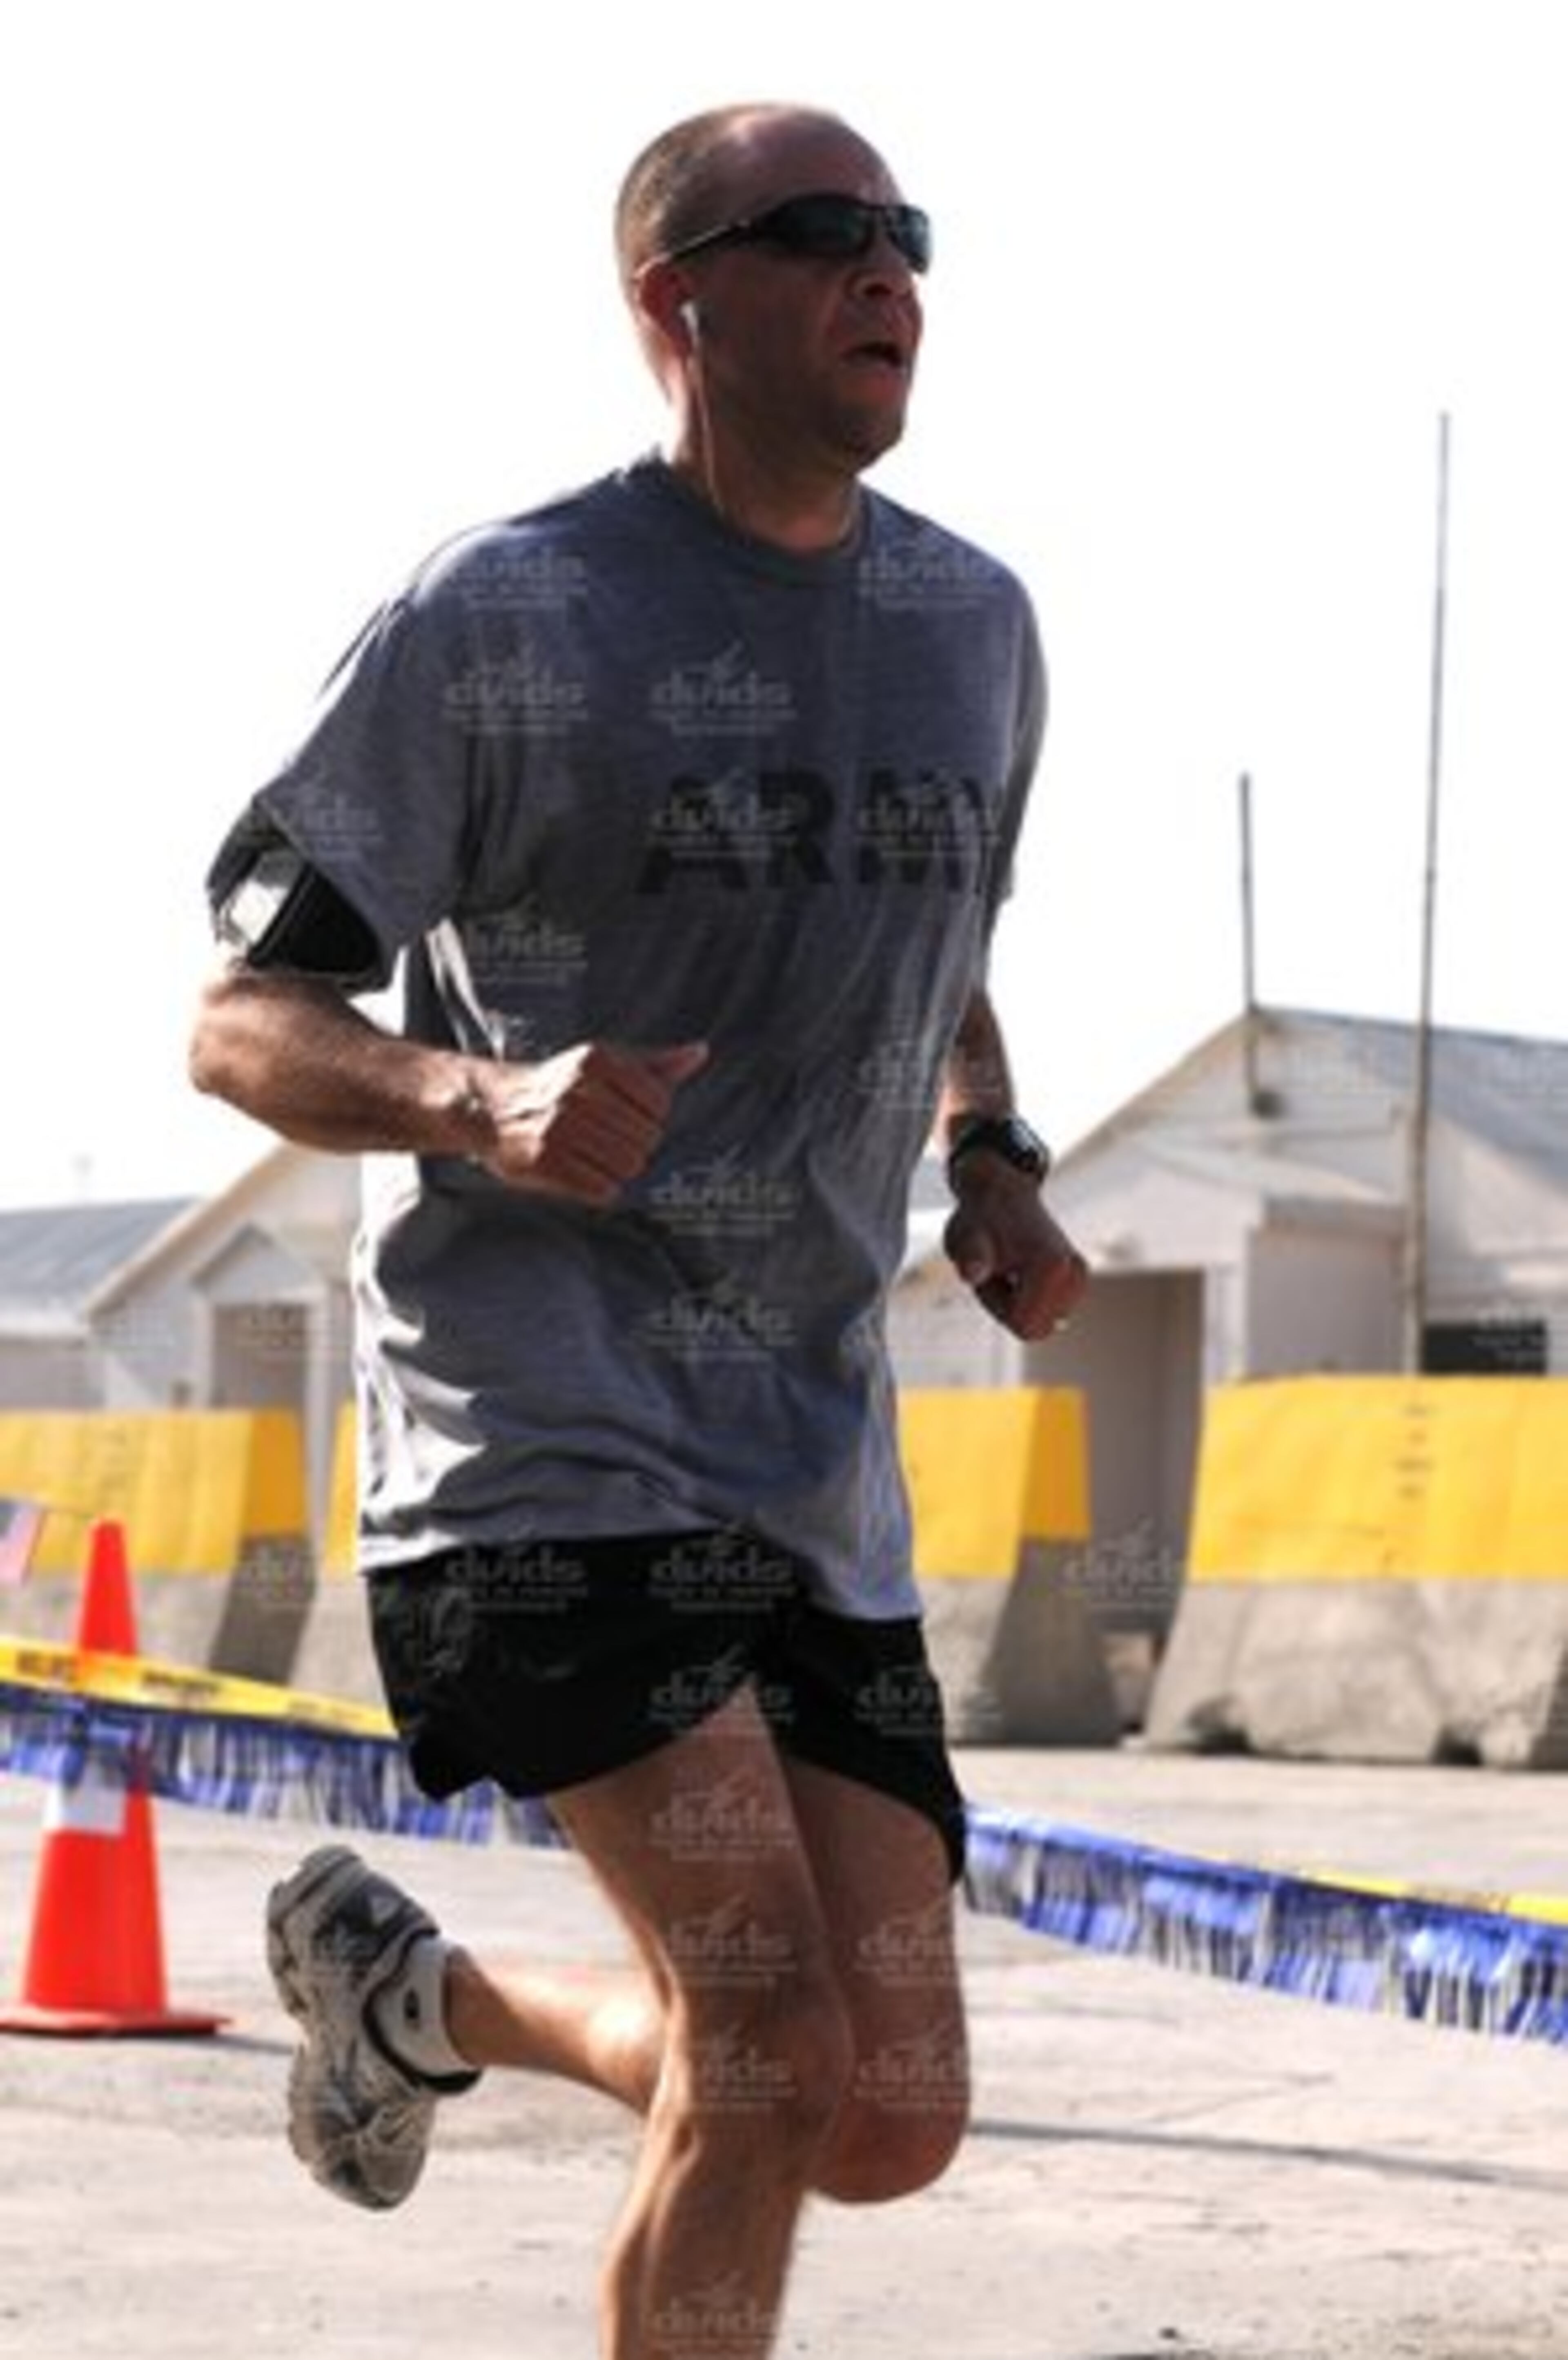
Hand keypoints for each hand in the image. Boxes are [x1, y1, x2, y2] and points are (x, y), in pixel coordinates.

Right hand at [474, 1040, 707, 1205]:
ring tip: (594, 1156)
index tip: (628, 1115)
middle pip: (647, 1138)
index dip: (651, 1116)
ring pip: (629, 1165)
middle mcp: (577, 1090)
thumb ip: (653, 1064)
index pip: (660, 1102)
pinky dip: (600, 1187)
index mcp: (596, 1060)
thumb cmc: (556, 1087)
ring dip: (618, 1168)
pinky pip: (603, 1189)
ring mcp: (558, 1127)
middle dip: (635, 1144)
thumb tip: (700, 1052)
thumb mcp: (602, 1065)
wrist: (489, 1109)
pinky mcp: (544, 1162)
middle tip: (606, 1139)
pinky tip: (582, 1172)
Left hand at [942, 1163, 1087, 1339]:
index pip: (1024, 1326)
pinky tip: (1019, 1270)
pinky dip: (1028, 1298)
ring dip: (1017, 1303)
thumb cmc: (981, 1218)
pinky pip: (1047, 1313)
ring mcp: (1080, 1278)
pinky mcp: (1077, 1282)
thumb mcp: (966, 1238)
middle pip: (1037, 1328)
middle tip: (998, 1270)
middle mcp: (1076, 1273)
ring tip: (1008, 1267)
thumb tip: (971, 1274)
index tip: (992, 1274)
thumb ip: (970, 1258)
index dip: (998, 1307)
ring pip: (1042, 1322)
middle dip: (1009, 1308)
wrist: (1001, 1194)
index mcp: (1054, 1265)